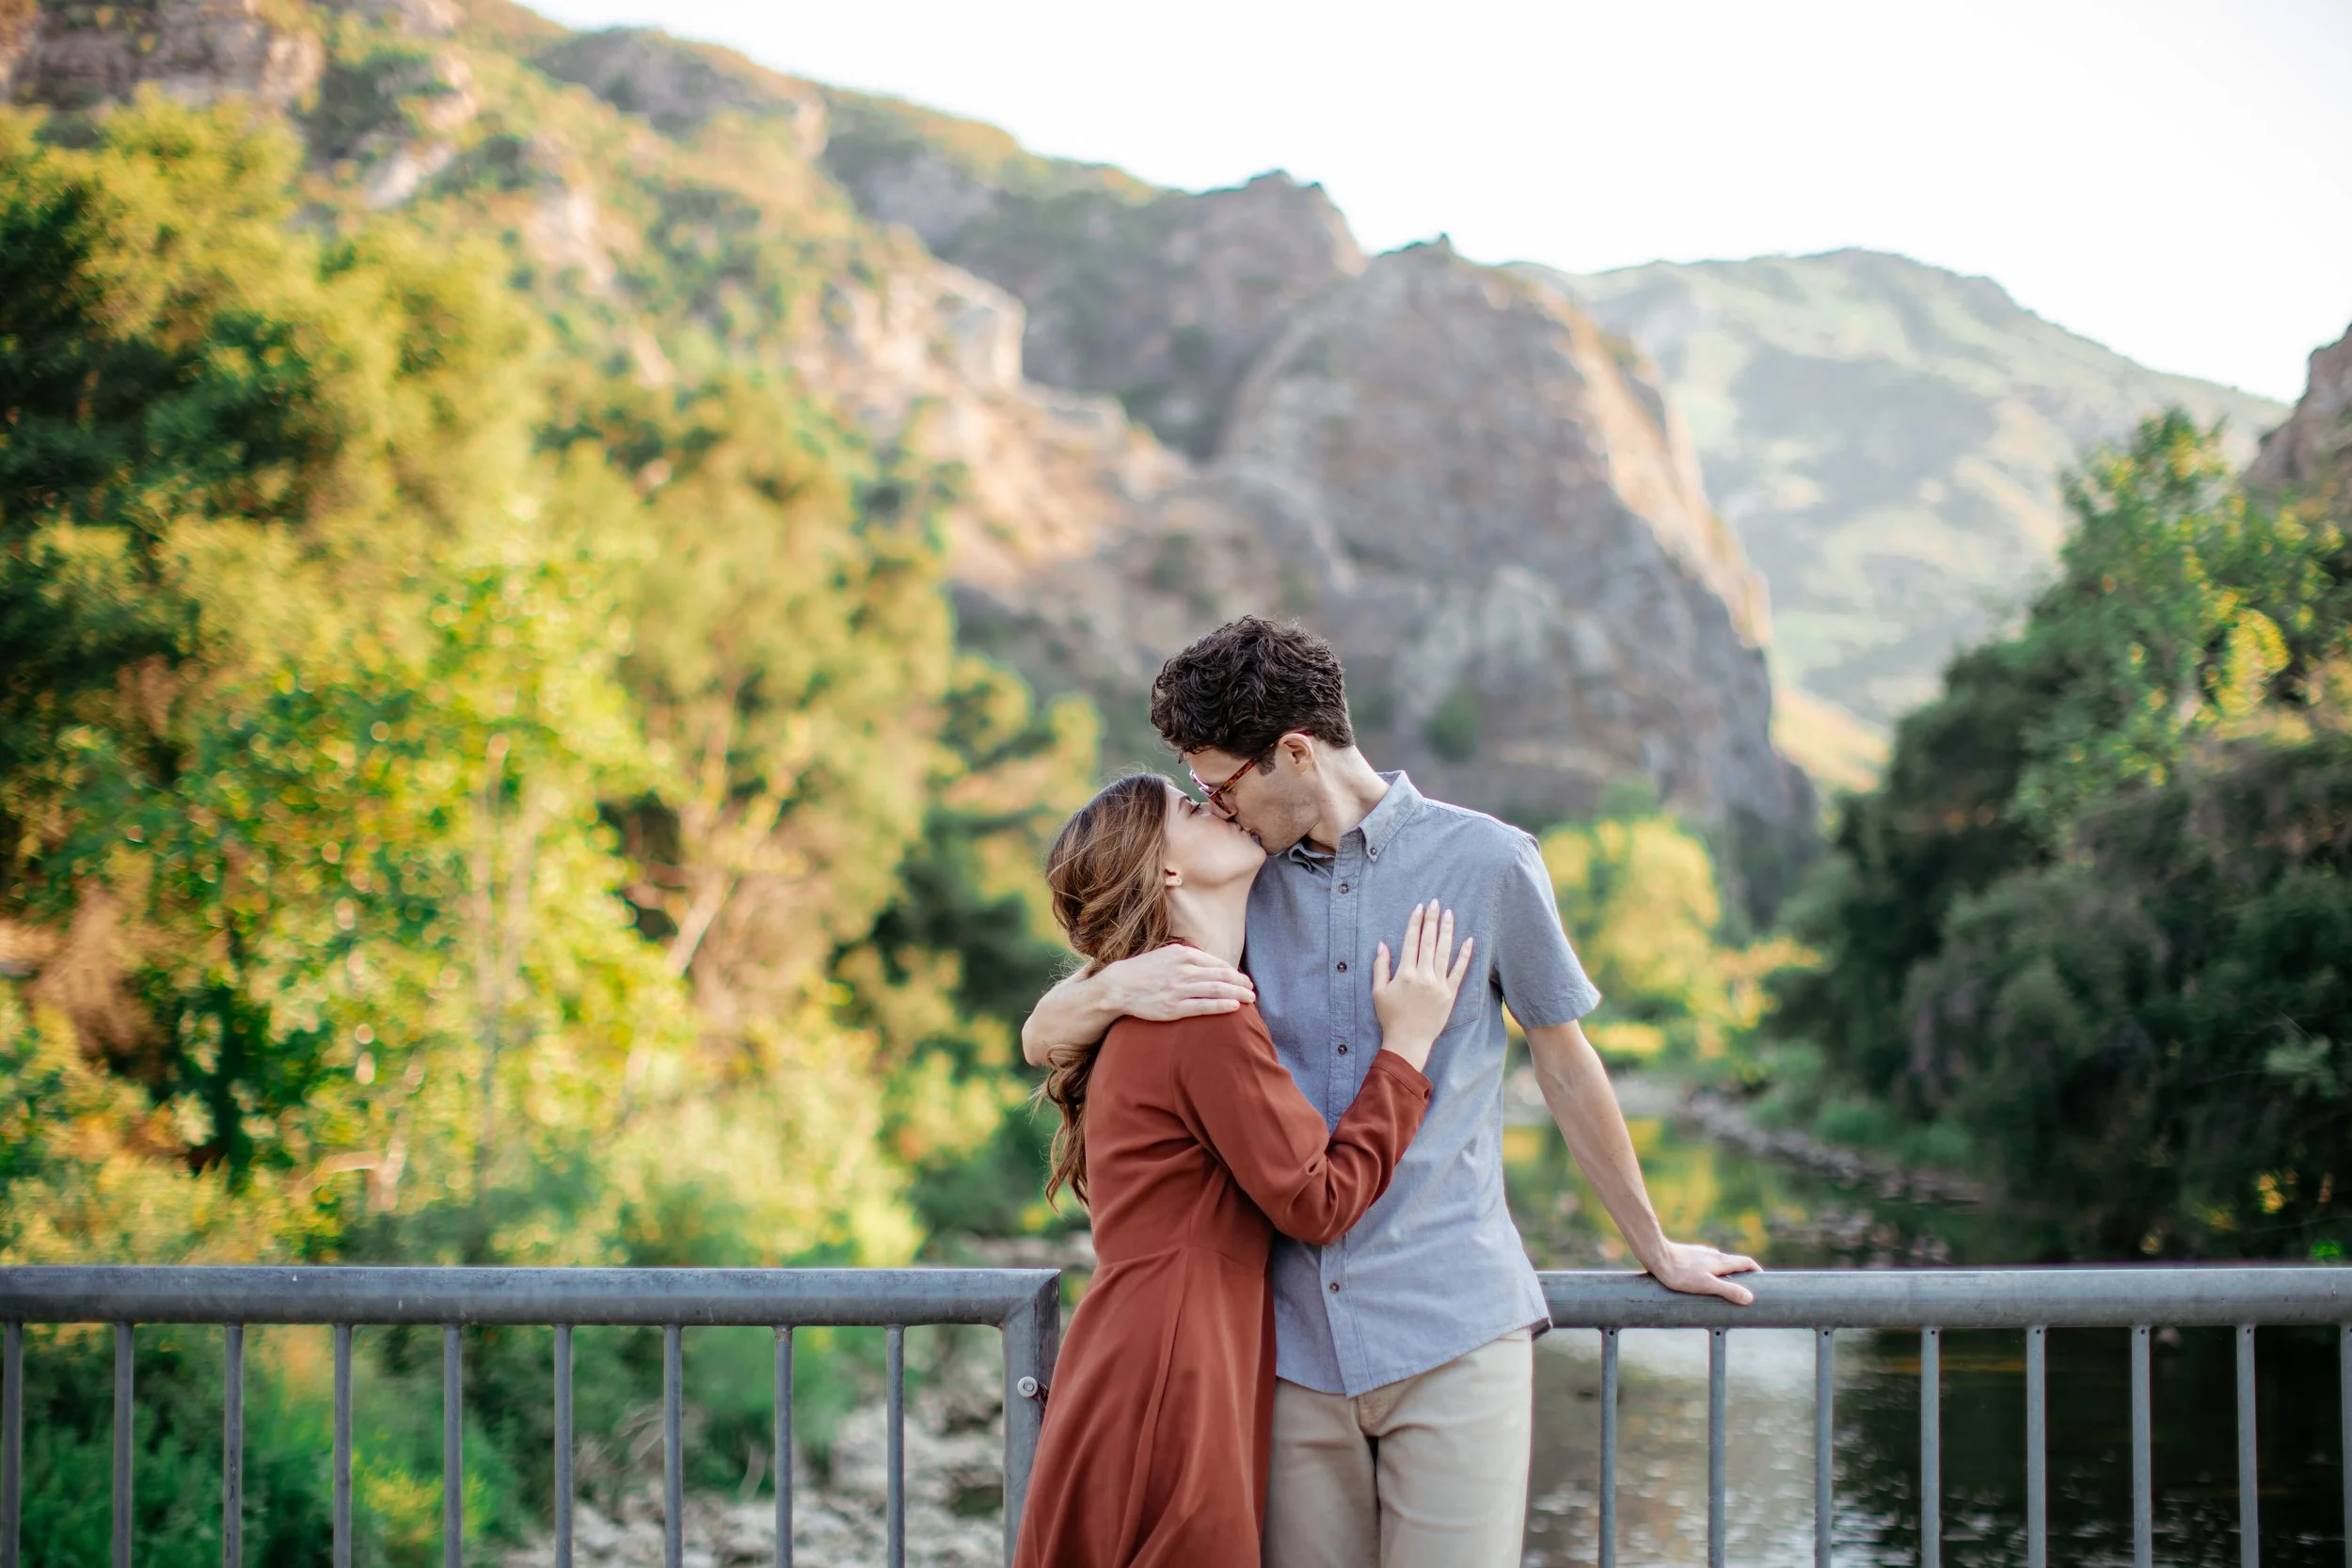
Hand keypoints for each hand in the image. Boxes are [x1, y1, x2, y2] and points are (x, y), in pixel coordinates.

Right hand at [1102, 943, 1254, 1020]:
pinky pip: (1204, 1006)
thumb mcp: (1166, 954)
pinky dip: (1222, 1005)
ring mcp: (1179, 989)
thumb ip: (1187, 957)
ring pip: (1217, 990)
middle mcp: (1183, 970)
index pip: (1216, 963)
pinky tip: (1235, 1007)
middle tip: (1252, 989)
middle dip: (1240, 983)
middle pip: (1221, 976)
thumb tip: (1209, 964)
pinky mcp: (1174, 1008)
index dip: (1233, 972)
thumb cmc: (1143, 970)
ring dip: (1238, 994)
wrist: (1119, 986)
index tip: (1242, 978)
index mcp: (1182, 954)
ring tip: (1250, 998)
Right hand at [1370, 901, 1472, 1072]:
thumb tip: (1383, 944)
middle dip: (1432, 920)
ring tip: (1450, 914)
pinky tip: (1469, 940)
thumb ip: (1380, 966)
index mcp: (1404, 974)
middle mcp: (1422, 976)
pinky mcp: (1450, 994)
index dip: (1415, 923)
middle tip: (1436, 902)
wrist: (1408, 1041)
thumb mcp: (1378, 991)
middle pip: (1429, 942)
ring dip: (1447, 931)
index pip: (1411, 941)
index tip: (1420, 907)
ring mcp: (1438, 985)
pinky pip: (1459, 971)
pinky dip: (1464, 955)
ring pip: (1445, 952)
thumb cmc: (1390, 1017)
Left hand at [1643, 1240, 1761, 1305]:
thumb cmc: (1680, 1272)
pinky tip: (1702, 1282)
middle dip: (1742, 1275)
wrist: (1656, 1255)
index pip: (1746, 1262)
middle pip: (1734, 1263)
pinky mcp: (1689, 1257)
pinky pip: (1706, 1265)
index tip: (1763, 1281)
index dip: (1756, 1271)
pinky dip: (1711, 1273)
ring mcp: (1700, 1254)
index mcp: (1721, 1260)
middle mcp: (1713, 1254)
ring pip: (1718, 1264)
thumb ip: (1728, 1291)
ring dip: (1726, 1274)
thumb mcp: (1707, 1285)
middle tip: (1745, 1290)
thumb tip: (1750, 1298)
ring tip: (1724, 1289)